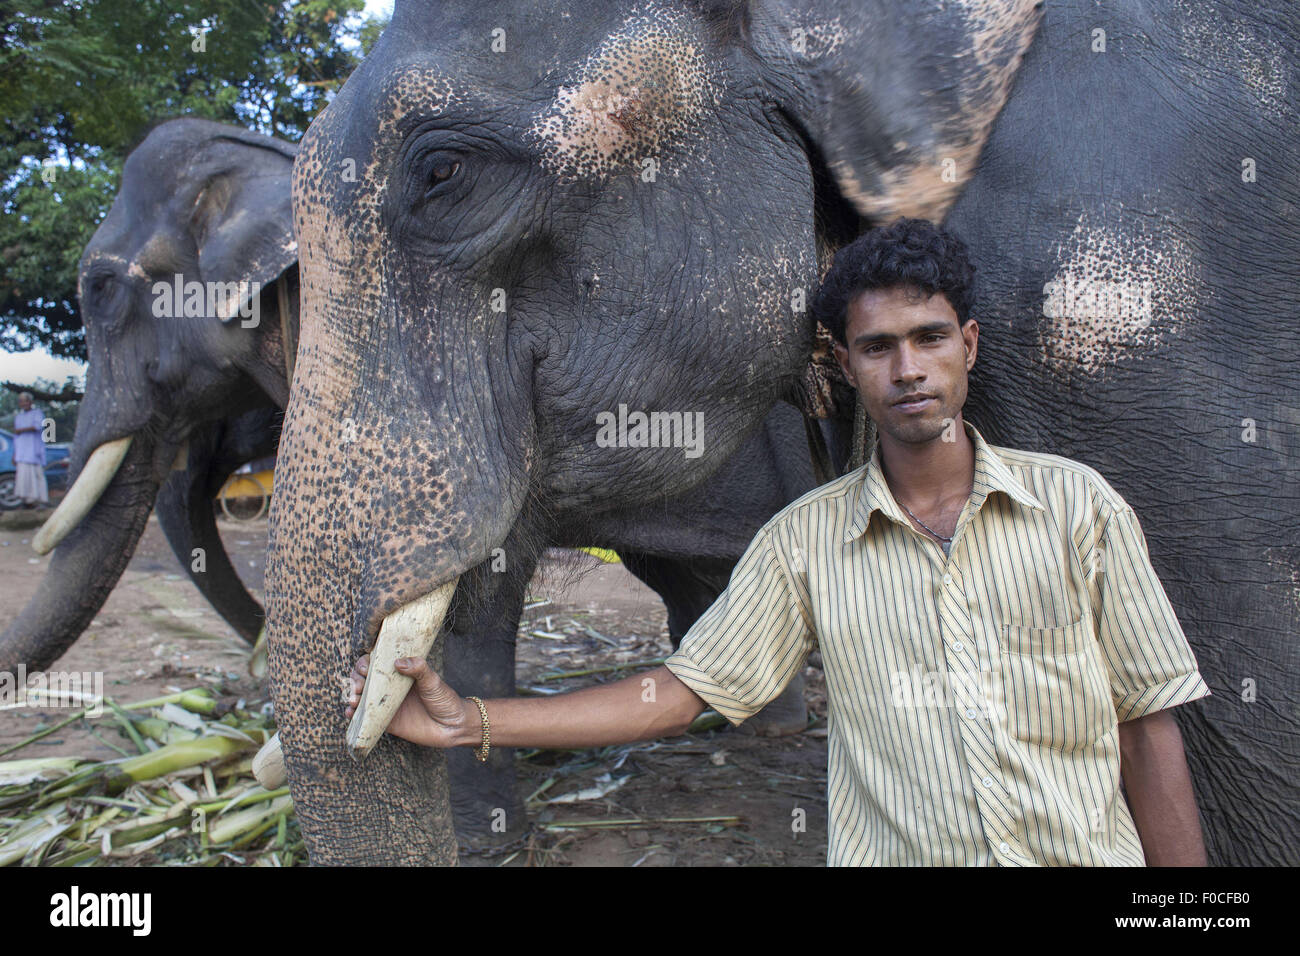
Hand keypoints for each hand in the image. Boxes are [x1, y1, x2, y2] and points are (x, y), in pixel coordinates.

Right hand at [344, 654, 477, 748]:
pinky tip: (350, 713)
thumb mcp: (434, 681)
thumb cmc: (445, 700)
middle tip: (359, 686)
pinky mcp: (386, 722)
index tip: (365, 667)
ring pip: (361, 697)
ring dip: (352, 695)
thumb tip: (399, 662)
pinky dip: (354, 715)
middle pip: (364, 678)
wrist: (453, 727)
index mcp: (401, 673)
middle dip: (355, 680)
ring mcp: (386, 704)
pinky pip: (365, 717)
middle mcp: (390, 687)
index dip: (365, 662)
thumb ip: (419, 669)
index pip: (377, 662)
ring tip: (353, 700)